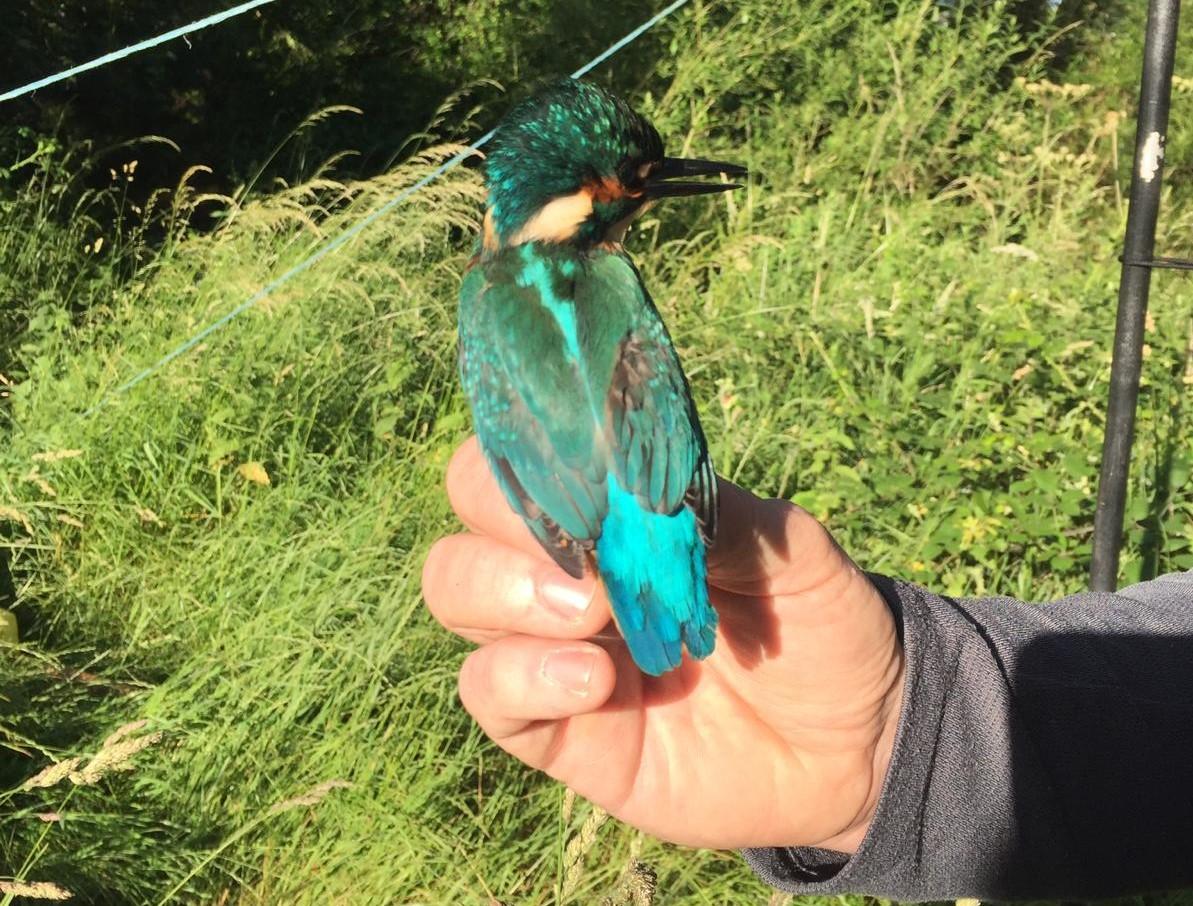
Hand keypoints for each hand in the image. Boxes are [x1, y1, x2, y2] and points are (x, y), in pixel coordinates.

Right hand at [422, 437, 904, 850]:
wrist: (854, 746)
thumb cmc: (820, 629)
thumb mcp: (791, 553)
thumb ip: (713, 513)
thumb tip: (642, 483)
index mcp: (617, 515)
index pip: (526, 458)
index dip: (530, 453)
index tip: (586, 476)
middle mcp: (569, 572)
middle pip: (468, 517)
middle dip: (506, 526)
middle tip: (588, 563)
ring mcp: (555, 648)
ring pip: (455, 592)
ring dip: (505, 594)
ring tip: (591, 618)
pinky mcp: (559, 729)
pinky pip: (488, 692)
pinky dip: (520, 676)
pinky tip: (593, 682)